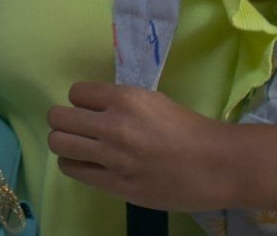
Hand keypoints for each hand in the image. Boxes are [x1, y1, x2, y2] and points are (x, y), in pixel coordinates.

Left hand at [48, 81, 238, 212]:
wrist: (218, 165)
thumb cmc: (190, 130)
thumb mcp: (152, 101)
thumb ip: (120, 104)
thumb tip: (92, 108)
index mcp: (126, 99)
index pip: (76, 93)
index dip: (81, 101)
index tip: (90, 109)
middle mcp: (114, 126)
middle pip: (58, 118)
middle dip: (64, 121)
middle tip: (77, 128)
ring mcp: (113, 158)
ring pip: (59, 144)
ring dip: (65, 144)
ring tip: (79, 147)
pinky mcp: (116, 185)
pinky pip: (73, 170)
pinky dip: (75, 165)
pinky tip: (88, 164)